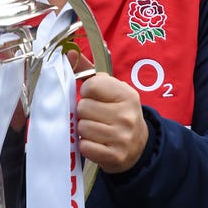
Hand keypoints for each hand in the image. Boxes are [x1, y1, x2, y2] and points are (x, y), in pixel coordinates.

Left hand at [66, 48, 147, 172]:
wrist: (138, 147)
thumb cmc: (119, 113)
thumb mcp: (111, 91)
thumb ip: (88, 71)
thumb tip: (69, 52)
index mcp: (126, 94)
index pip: (91, 85)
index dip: (86, 92)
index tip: (93, 98)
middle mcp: (126, 115)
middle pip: (83, 107)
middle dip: (84, 113)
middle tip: (95, 117)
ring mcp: (121, 137)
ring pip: (82, 127)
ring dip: (84, 130)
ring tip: (96, 130)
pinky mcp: (114, 155)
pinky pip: (84, 146)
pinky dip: (86, 145)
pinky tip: (96, 143)